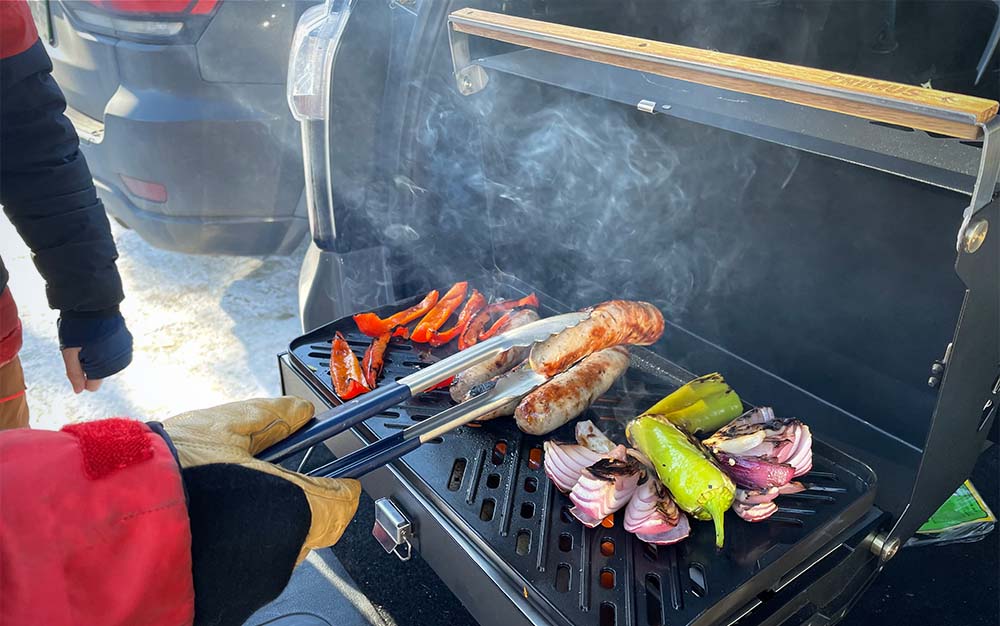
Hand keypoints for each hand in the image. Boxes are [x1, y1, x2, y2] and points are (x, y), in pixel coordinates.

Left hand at [58, 312, 132, 392]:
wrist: (96, 304)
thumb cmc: (78, 328)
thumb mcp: (69, 352)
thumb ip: (74, 373)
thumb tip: (79, 391)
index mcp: (101, 367)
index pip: (92, 386)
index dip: (82, 376)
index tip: (77, 360)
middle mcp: (117, 362)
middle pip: (100, 374)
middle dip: (91, 365)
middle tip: (84, 346)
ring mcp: (124, 351)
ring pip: (109, 363)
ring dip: (101, 356)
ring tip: (93, 339)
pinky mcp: (128, 341)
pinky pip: (116, 353)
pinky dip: (109, 347)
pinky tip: (102, 334)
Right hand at [161, 397, 360, 625]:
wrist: (113, 523)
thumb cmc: (167, 476)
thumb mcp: (223, 427)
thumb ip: (271, 418)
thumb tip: (299, 413)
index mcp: (295, 509)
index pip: (343, 502)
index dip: (340, 483)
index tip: (337, 473)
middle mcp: (283, 553)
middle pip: (310, 525)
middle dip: (293, 501)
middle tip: (263, 477)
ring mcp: (258, 581)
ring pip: (277, 547)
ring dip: (262, 523)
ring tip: (225, 498)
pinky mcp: (234, 598)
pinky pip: (250, 567)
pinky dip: (238, 545)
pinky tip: (210, 523)